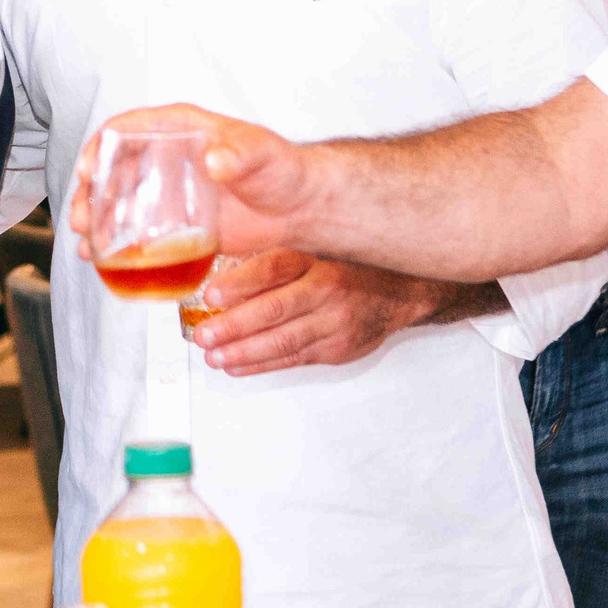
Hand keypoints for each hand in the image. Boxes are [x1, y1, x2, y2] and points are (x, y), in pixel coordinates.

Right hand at [69, 105, 315, 260]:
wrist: (300, 207)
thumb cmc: (283, 170)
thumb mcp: (263, 155)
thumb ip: (241, 154)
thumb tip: (216, 160)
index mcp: (181, 130)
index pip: (128, 128)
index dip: (100, 146)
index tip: (87, 170)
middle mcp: (167, 158)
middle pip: (112, 169)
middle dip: (89, 194)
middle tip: (82, 220)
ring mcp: (168, 191)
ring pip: (118, 202)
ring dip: (96, 221)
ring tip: (86, 246)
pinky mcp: (176, 222)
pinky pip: (138, 231)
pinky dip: (118, 245)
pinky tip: (104, 261)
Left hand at [188, 250, 482, 375]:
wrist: (403, 289)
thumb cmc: (351, 262)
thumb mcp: (319, 242)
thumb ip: (279, 247)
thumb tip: (222, 246)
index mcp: (320, 257)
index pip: (275, 268)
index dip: (241, 283)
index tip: (211, 294)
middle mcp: (329, 290)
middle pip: (275, 310)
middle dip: (234, 326)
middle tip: (204, 335)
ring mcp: (335, 323)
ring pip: (282, 342)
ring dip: (243, 351)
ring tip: (213, 356)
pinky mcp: (338, 349)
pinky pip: (294, 359)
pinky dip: (262, 364)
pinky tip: (236, 364)